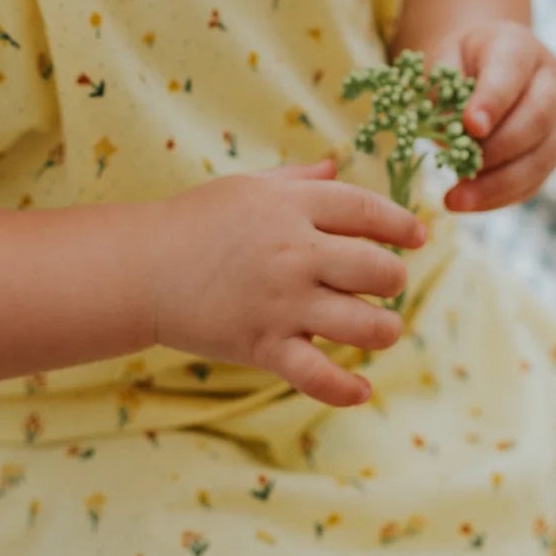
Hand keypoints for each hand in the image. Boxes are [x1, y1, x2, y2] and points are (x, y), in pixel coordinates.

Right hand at [148, 158, 425, 407]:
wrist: (139, 267)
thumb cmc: (194, 222)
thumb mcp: (247, 188)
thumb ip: (298, 179)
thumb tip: (337, 166)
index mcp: (293, 207)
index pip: (368, 211)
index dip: (401, 225)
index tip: (416, 238)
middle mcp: (295, 253)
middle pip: (379, 270)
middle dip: (393, 280)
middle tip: (385, 285)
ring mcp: (281, 302)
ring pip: (364, 325)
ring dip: (384, 330)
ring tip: (379, 329)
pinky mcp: (263, 344)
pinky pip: (318, 375)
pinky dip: (345, 389)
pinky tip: (360, 389)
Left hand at [433, 21, 555, 210]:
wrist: (483, 64)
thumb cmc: (459, 61)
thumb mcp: (444, 57)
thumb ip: (443, 85)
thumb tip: (437, 126)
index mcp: (519, 50)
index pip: (511, 74)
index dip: (493, 102)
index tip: (470, 126)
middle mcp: (548, 85)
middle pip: (536, 121)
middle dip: (496, 150)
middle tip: (456, 171)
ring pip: (540, 159)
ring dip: (497, 185)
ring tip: (456, 201)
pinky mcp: (549, 154)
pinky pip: (532, 182)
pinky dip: (500, 197)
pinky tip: (468, 204)